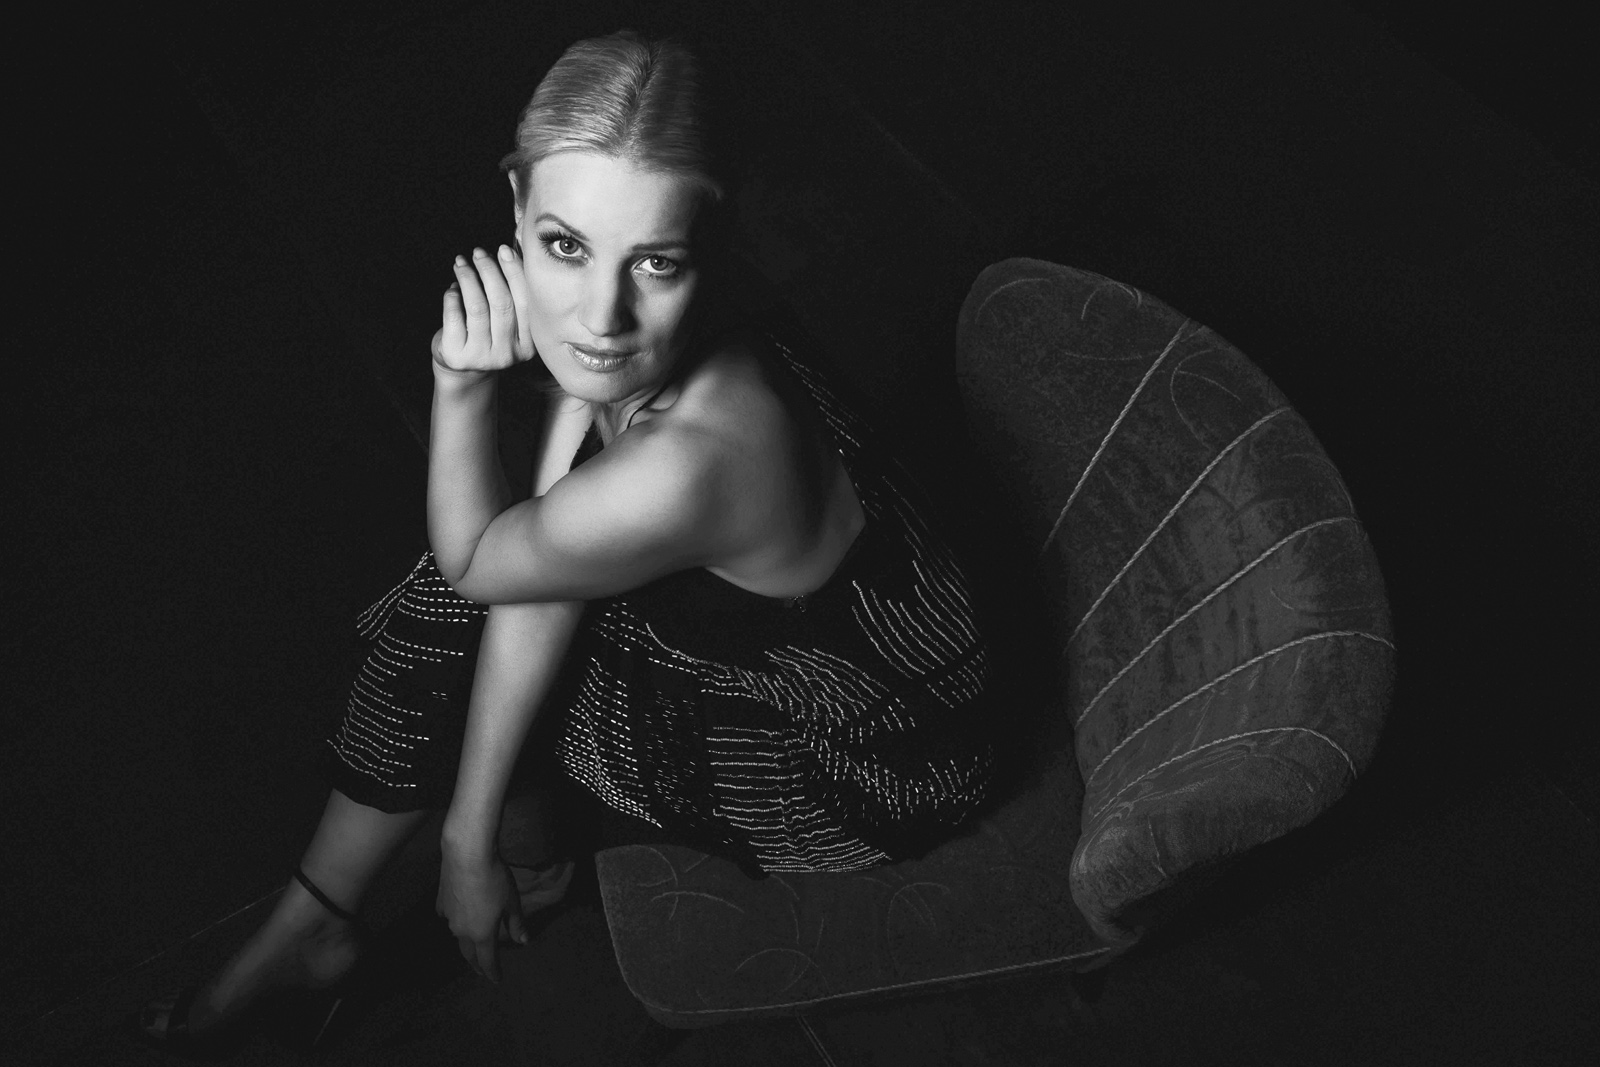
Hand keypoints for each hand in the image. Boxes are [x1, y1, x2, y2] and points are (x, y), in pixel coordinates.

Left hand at [431, 245, 537, 377]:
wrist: (464, 370)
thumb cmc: (488, 336)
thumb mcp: (508, 323)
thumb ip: (513, 296)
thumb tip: (508, 253)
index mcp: (529, 344)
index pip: (526, 302)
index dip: (515, 273)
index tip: (504, 250)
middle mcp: (509, 353)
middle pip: (501, 302)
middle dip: (489, 271)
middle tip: (479, 253)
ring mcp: (483, 357)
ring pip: (477, 307)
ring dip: (468, 278)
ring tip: (461, 263)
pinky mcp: (458, 356)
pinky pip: (454, 316)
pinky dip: (452, 296)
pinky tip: (454, 288)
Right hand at [436, 847, 528, 981]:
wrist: (466, 856)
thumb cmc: (495, 879)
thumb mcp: (512, 902)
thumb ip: (516, 924)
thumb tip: (523, 941)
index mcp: (482, 934)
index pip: (488, 961)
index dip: (492, 972)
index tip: (496, 980)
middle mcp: (462, 930)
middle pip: (469, 954)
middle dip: (477, 964)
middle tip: (481, 970)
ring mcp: (449, 917)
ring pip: (457, 936)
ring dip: (465, 943)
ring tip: (471, 943)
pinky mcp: (440, 901)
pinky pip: (448, 917)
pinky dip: (455, 921)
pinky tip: (457, 915)